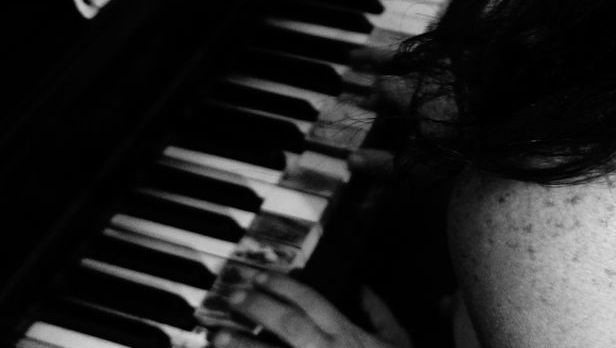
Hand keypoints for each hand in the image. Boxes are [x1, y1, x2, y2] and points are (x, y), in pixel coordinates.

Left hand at [216, 274, 411, 347]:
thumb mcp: (399, 340)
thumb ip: (379, 312)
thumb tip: (360, 286)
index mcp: (348, 334)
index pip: (310, 301)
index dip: (282, 285)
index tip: (260, 275)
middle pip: (286, 322)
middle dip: (256, 305)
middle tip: (229, 293)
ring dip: (243, 345)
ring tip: (216, 334)